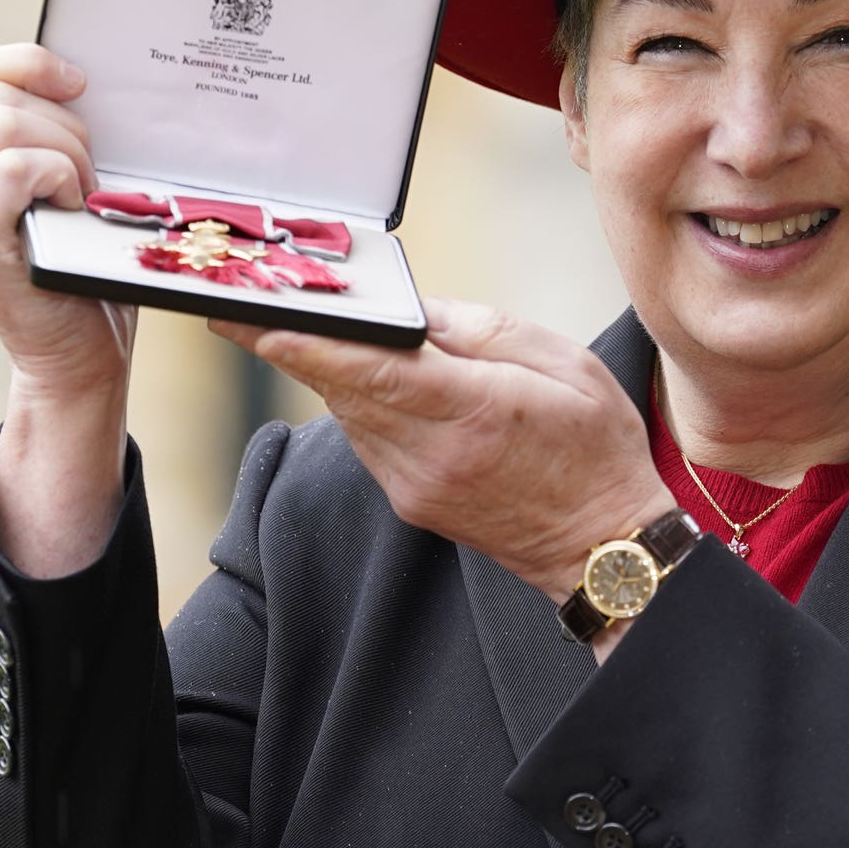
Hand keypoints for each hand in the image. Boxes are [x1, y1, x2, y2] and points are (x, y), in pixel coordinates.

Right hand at [0, 43, 132, 397]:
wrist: (82, 352)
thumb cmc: (83, 265)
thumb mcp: (66, 183)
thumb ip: (51, 135)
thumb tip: (78, 77)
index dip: (23, 62)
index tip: (78, 81)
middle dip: (65, 124)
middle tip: (90, 176)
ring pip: (4, 126)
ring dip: (67, 152)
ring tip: (81, 198)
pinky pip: (13, 169)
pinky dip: (57, 176)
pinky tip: (73, 209)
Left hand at [213, 299, 675, 604]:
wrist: (603, 546)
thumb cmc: (596, 446)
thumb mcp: (563, 363)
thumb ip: (483, 330)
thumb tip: (416, 313)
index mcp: (475, 412)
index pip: (374, 373)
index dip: (310, 345)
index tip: (258, 320)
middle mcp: (433, 454)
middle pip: (343, 388)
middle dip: (293, 343)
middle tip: (245, 301)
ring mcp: (416, 485)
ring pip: (349, 412)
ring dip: (325, 369)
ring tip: (293, 322)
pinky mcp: (410, 501)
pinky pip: (367, 437)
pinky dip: (358, 400)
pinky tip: (362, 373)